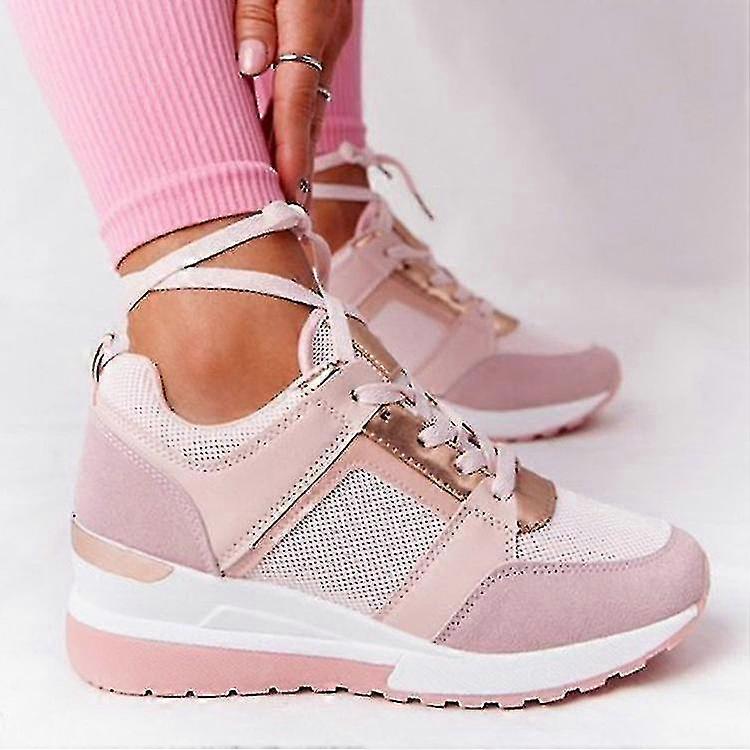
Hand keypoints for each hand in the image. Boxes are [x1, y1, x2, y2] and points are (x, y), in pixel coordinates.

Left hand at [236, 0, 352, 205]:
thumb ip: (254, 14)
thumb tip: (250, 65)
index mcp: (311, 18)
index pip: (297, 99)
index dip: (292, 152)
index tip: (288, 194)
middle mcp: (328, 35)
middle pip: (310, 116)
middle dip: (301, 170)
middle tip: (292, 217)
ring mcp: (330, 35)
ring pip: (311, 105)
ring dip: (298, 151)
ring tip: (287, 196)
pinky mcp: (323, 31)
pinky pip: (308, 87)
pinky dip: (295, 122)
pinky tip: (281, 144)